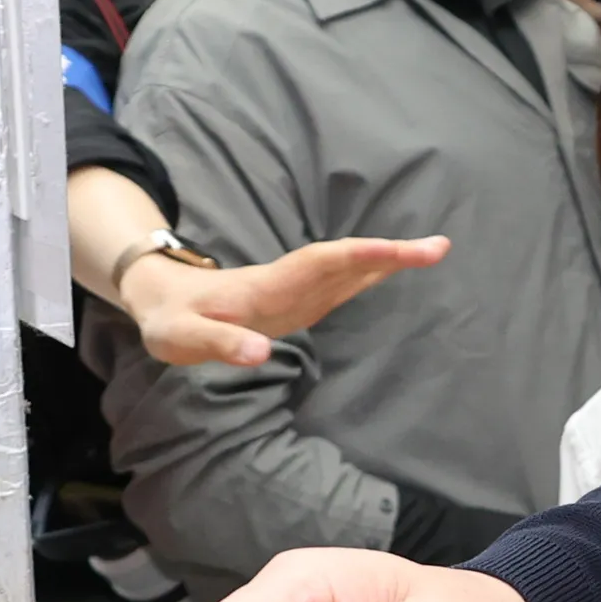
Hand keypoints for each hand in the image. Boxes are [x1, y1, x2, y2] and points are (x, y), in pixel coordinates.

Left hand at [119, 236, 450, 369]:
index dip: (361, 258)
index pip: (321, 265)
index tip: (398, 253)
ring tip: (431, 251)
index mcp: (265, 289)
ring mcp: (293, 291)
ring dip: (386, 259)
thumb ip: (220, 344)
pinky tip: (389, 271)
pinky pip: (338, 281)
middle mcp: (287, 283)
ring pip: (346, 268)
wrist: (160, 297)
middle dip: (390, 253)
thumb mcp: (181, 339)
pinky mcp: (295, 301)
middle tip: (440, 247)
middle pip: (345, 261)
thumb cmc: (170, 321)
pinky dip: (368, 273)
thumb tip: (262, 354)